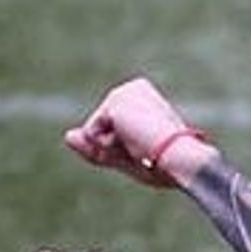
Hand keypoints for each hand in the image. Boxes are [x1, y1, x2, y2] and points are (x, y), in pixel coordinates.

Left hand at [63, 76, 213, 188]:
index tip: (152, 149)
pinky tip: (134, 141)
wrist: (182, 160)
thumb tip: (67, 137)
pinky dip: (108, 146)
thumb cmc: (166, 163)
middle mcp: (131, 89)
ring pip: (94, 132)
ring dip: (112, 148)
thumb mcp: (123, 157)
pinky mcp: (114, 104)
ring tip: (140, 146)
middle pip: (99, 129)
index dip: (123, 148)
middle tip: (146, 150)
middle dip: (114, 147)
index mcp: (143, 97)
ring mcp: (122, 94)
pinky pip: (92, 135)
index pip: (110, 129)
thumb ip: (94, 148)